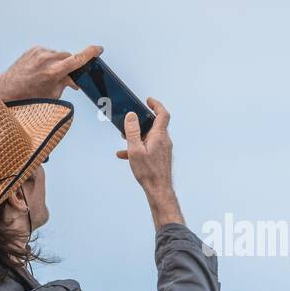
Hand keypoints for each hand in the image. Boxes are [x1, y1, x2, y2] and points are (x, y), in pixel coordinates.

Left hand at [0, 44, 101, 101]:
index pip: (77, 59)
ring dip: (58, 63)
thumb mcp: (53, 94)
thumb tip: (75, 80)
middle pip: (68, 57)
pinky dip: (49, 60)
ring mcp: (39, 52)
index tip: (98, 49)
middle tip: (67, 77)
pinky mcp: (34, 49)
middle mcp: (47, 59)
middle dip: (69, 66)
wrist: (8, 89)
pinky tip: (42, 70)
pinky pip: (48, 53)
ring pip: (59, 55)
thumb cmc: (30, 96)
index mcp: (54, 72)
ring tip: (48, 75)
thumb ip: (66, 83)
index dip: (90, 53)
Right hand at [116, 99, 183, 227]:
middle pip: (154, 125)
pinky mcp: (161, 157)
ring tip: (125, 140)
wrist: (158, 189)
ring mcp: (163, 149)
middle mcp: (164, 140)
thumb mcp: (135, 149)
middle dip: (141, 122)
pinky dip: (138, 147)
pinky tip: (125, 155)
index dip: (156, 105)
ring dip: (137, 136)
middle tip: (130, 122)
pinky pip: (149, 147)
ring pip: (150, 137)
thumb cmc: (148, 172)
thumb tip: (132, 115)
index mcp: (159, 135)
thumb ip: (132, 131)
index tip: (148, 101)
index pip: (162, 114)